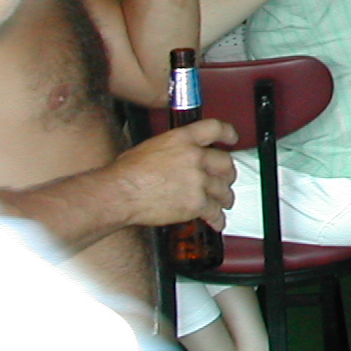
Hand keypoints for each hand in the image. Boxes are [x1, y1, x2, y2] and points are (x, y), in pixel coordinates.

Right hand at [111, 120, 237, 229]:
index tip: (232, 139)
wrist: (119, 193)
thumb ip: (174, 148)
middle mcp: (195, 157)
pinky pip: (214, 211)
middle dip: (228, 173)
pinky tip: (217, 221)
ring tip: (224, 202)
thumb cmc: (127, 172)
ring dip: (225, 197)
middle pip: (225, 163)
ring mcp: (198, 180)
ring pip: (223, 189)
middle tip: (226, 179)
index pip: (215, 129)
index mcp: (183, 139)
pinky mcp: (196, 203)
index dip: (227, 133)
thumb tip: (179, 155)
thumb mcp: (152, 146)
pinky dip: (218, 218)